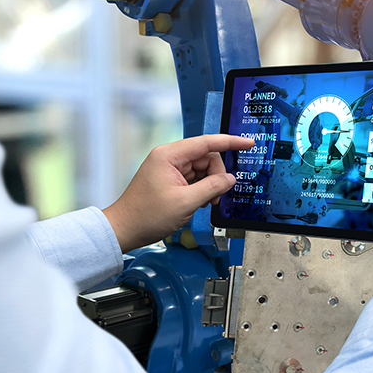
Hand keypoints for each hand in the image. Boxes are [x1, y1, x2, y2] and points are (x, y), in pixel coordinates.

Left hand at [102, 134, 254, 252]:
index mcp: (169, 156)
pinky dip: (201, 189)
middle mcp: (169, 157)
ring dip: (209, 185)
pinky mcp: (169, 178)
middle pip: (207, 158)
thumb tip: (229, 179)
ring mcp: (169, 168)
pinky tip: (197, 202)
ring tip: (203, 202)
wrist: (125, 229)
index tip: (247, 143)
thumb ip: (212, 187)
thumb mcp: (186, 202)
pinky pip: (194, 178)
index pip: (207, 142)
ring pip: (202, 169)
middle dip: (216, 176)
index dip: (230, 142)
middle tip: (215, 196)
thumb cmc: (145, 215)